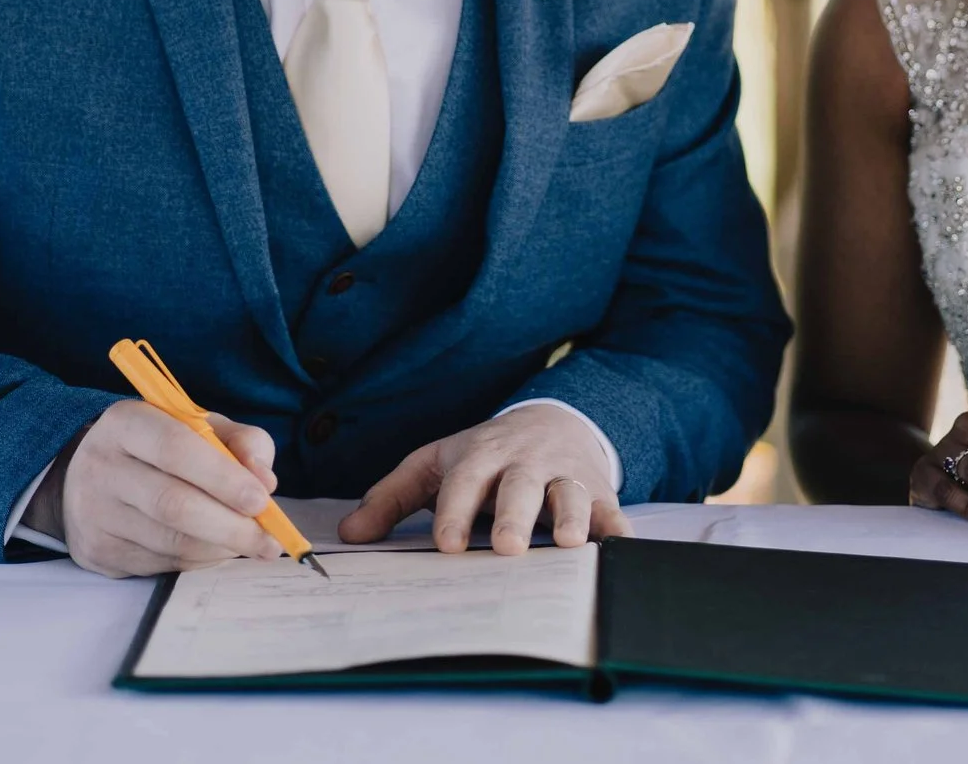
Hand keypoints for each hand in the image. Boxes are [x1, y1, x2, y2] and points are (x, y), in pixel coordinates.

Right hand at [46, 401, 284, 577]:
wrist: (89, 475)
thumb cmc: (161, 447)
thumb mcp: (201, 426)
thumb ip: (242, 442)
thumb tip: (265, 482)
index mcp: (126, 423)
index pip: (175, 449)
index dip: (223, 478)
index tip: (262, 500)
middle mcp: (101, 467)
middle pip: (173, 504)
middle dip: (230, 527)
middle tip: (269, 540)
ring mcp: (94, 514)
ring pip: (170, 542)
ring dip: (220, 548)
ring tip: (248, 543)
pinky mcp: (96, 552)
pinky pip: (160, 564)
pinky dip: (199, 561)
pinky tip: (215, 549)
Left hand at [337, 405, 631, 554]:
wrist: (551, 420)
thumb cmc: (482, 456)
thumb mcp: (434, 465)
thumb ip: (390, 499)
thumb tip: (348, 535)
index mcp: (480, 457)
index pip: (465, 482)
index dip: (456, 512)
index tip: (446, 545)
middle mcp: (524, 463)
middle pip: (520, 486)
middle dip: (514, 514)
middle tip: (505, 547)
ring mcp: (564, 474)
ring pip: (568, 492)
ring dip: (569, 514)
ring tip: (566, 542)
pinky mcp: (598, 490)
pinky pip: (609, 507)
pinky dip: (616, 526)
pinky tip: (618, 543)